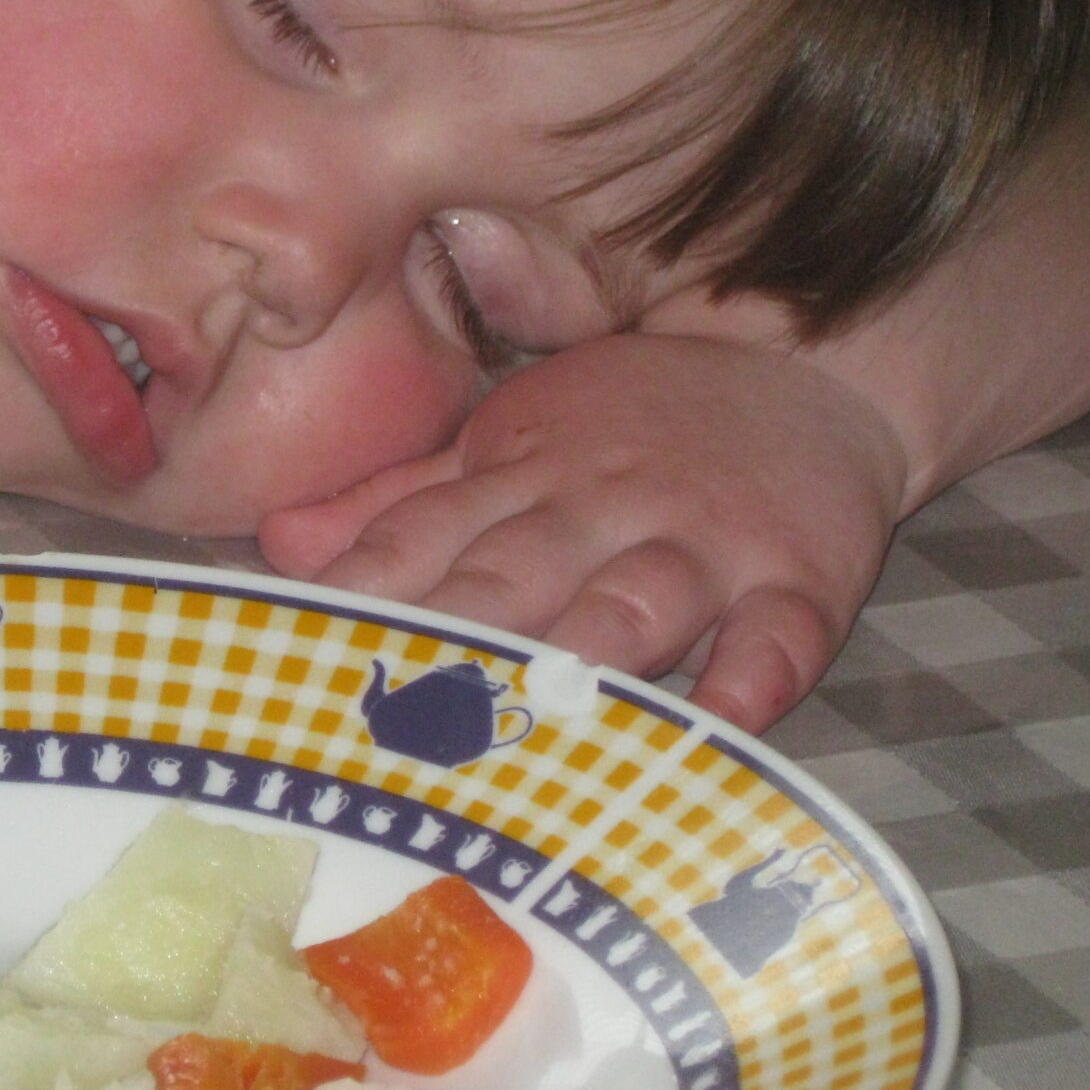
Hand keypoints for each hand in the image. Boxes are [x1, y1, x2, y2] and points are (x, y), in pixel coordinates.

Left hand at [256, 334, 910, 732]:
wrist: (809, 368)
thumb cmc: (629, 425)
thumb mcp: (504, 442)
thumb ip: (398, 506)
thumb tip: (280, 545)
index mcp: (516, 477)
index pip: (422, 538)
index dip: (363, 589)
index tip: (306, 646)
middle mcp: (598, 508)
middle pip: (514, 576)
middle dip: (454, 636)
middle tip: (398, 710)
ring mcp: (699, 543)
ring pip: (634, 604)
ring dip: (584, 657)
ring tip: (534, 720)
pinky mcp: (796, 576)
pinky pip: (775, 632)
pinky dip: (749, 675)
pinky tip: (718, 720)